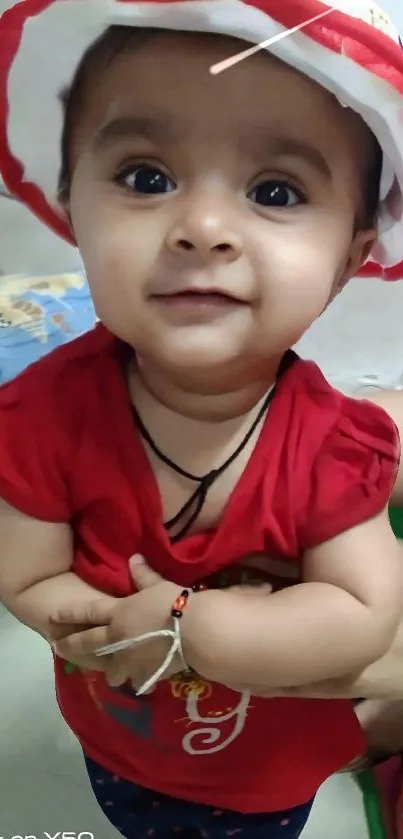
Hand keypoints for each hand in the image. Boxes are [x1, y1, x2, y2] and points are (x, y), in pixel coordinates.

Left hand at [54, 556, 183, 688]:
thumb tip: (134, 558)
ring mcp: (130, 660)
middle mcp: (118, 638)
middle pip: (89, 643)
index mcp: (118, 613)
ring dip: (111, 671)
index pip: (88, 612)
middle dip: (71, 645)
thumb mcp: (158, 585)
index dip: (69, 614)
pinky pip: (139, 681)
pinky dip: (140, 680)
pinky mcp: (147, 674)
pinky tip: (143, 681)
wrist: (194, 630)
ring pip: (112, 670)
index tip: (53, 618)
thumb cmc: (174, 601)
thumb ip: (143, 575)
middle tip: (57, 648)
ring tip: (112, 675)